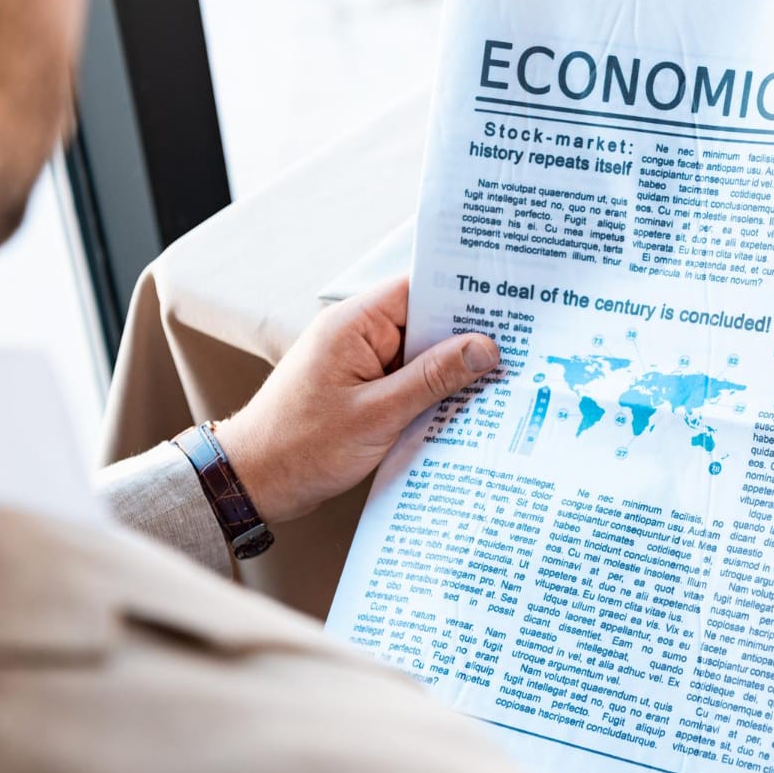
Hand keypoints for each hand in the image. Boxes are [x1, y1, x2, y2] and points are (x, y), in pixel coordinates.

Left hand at [214, 279, 498, 522]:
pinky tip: (460, 408)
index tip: (509, 305)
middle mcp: (356, 334)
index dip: (464, 294)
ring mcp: (358, 362)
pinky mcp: (361, 389)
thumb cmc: (302, 446)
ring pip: (419, 355)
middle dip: (466, 338)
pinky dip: (430, 393)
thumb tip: (484, 348)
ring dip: (450, 371)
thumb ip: (433, 378)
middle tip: (519, 349)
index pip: (419, 289)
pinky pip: (406, 380)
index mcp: (353, 324)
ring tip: (499, 381)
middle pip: (425, 322)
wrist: (254, 482)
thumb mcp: (377, 414)